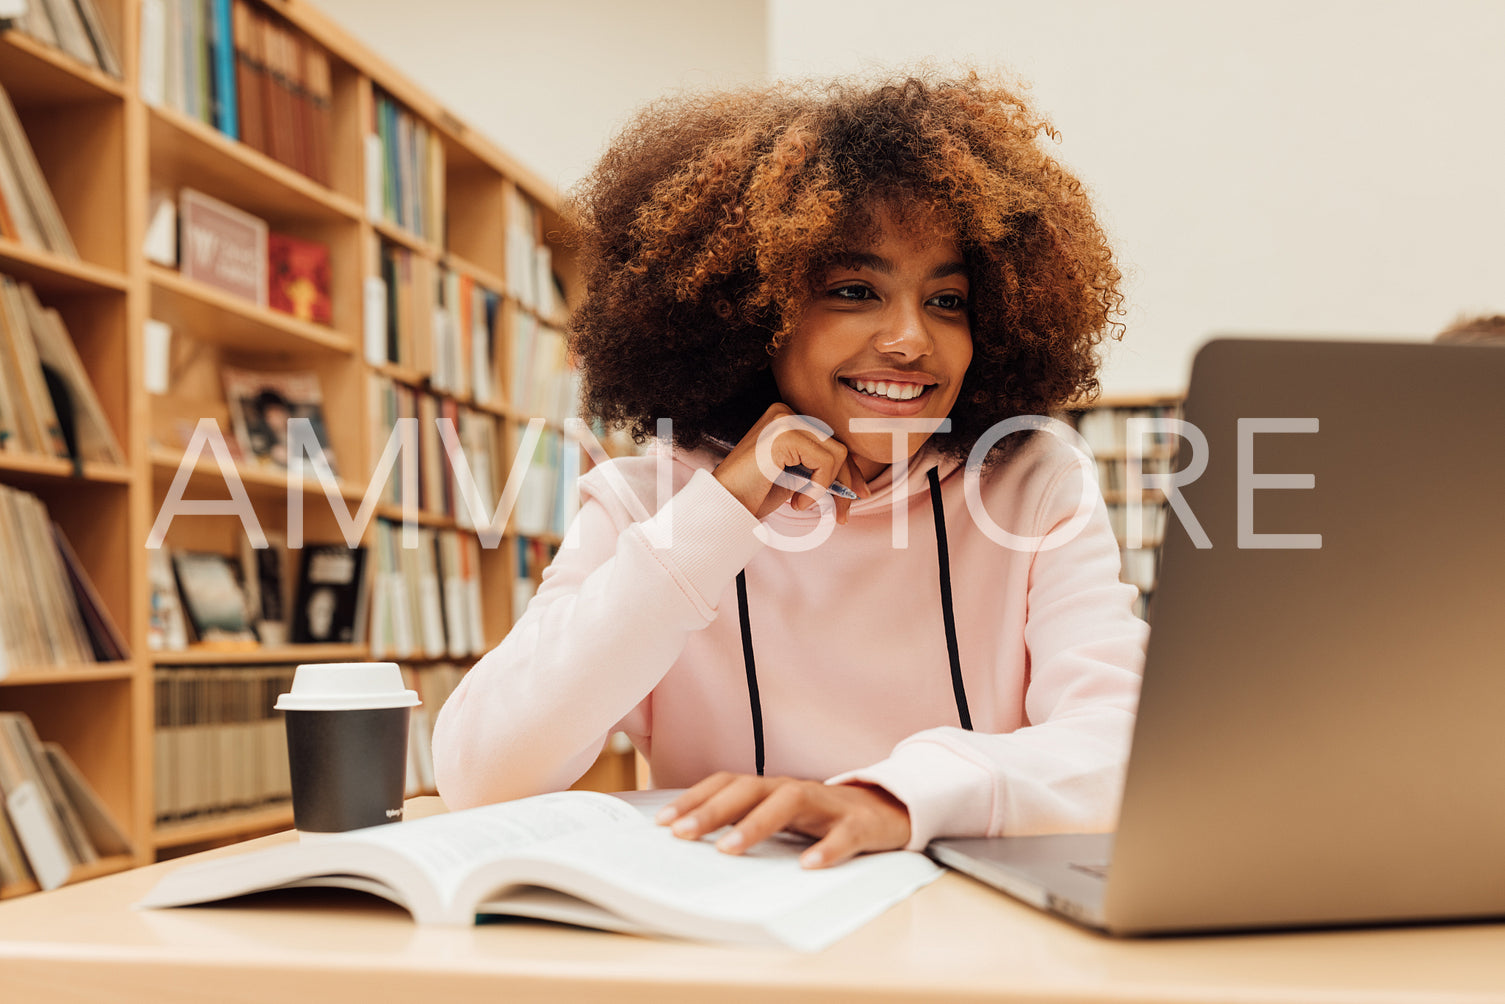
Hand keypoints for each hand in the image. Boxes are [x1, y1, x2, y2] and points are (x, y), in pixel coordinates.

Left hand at [655, 772, 911, 867]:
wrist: (888, 810)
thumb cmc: (823, 817)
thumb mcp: (781, 816)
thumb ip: (746, 821)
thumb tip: (694, 842)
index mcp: (772, 788)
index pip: (727, 784)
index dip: (694, 799)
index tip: (663, 822)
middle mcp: (794, 790)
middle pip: (749, 790)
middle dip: (712, 811)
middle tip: (682, 835)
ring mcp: (827, 804)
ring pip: (789, 803)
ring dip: (755, 825)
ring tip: (729, 850)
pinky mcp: (859, 824)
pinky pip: (842, 834)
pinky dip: (826, 849)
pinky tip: (807, 866)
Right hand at [711, 404, 870, 522]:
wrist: (725, 503)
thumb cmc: (754, 492)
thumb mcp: (794, 476)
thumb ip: (819, 467)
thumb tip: (854, 477)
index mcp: (787, 417)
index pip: (831, 440)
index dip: (848, 470)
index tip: (855, 495)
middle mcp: (786, 411)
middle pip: (838, 444)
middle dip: (847, 481)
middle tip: (844, 513)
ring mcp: (785, 419)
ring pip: (837, 453)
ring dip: (828, 487)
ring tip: (803, 502)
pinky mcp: (784, 434)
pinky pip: (825, 461)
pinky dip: (817, 488)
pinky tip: (797, 501)